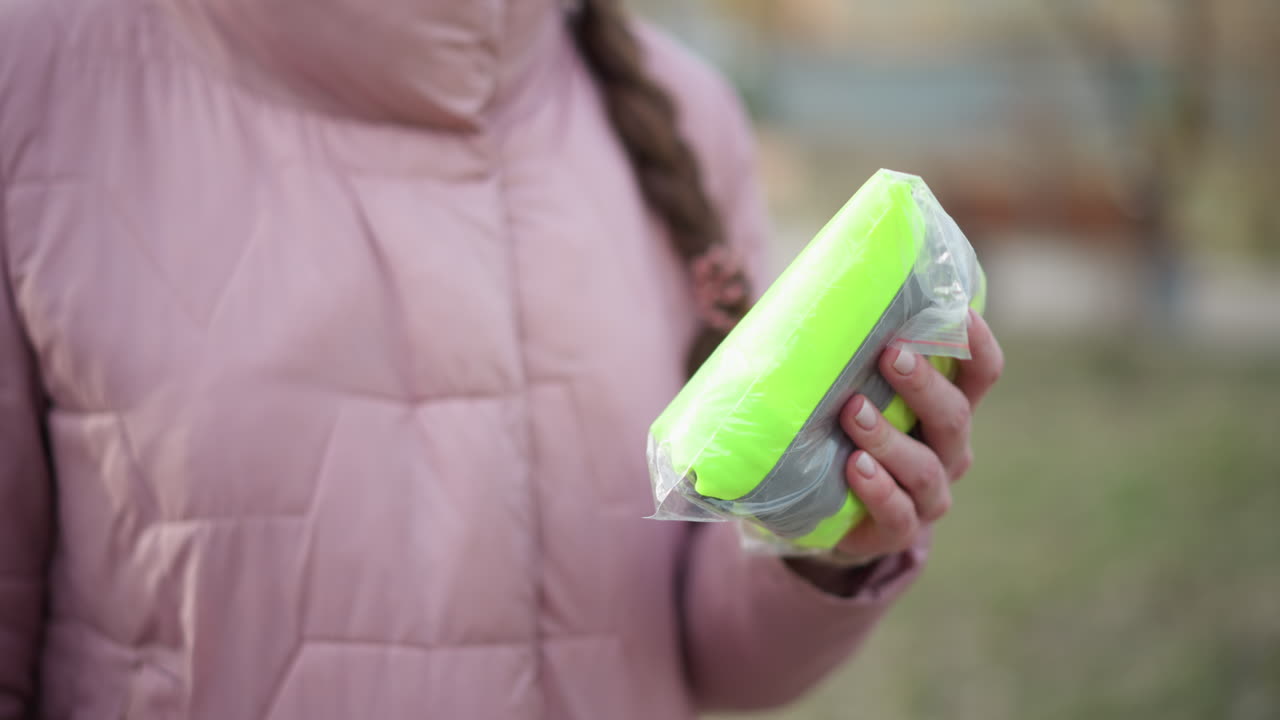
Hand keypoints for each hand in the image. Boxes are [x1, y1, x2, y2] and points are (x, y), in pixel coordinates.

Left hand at [834, 310, 1003, 562]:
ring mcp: (929, 494)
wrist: (827, 512)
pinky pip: (898, 512)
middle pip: (954, 415)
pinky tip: (855, 467)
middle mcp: (949, 451)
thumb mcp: (852, 390)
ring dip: (889, 436)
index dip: (977, 344)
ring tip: (853, 411)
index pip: (981, 373)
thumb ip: (853, 355)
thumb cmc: (843, 433)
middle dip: (923, 385)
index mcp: (946, 409)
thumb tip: (819, 292)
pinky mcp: (899, 530)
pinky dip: (878, 488)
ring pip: (925, 465)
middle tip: (890, 354)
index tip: (959, 312)